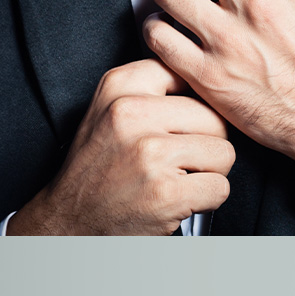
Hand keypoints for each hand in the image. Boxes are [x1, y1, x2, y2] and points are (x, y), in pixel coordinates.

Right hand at [8, 59, 233, 234]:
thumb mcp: (109, 111)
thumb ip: (151, 89)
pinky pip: (220, 187)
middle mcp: (132, 114)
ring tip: (176, 179)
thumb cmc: (97, 169)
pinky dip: (206, 200)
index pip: (188, 75)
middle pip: (214, 118)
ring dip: (209, 173)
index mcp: (119, 87)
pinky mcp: (166, 192)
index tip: (180, 123)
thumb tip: (205, 79)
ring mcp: (151, 154)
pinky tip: (178, 199)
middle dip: (206, 144)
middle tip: (177, 161)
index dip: (196, 104)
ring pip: (224, 153)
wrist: (71, 220)